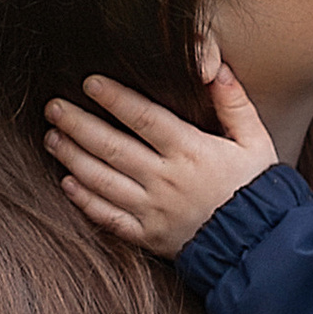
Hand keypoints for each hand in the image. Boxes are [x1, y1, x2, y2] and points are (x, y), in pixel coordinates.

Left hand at [44, 61, 279, 259]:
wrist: (260, 248)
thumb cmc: (257, 189)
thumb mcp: (255, 141)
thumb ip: (233, 103)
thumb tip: (213, 66)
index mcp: (191, 151)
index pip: (144, 117)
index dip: (114, 98)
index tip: (90, 83)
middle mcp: (166, 180)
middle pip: (112, 147)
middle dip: (78, 124)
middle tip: (53, 107)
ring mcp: (153, 211)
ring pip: (102, 180)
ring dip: (72, 157)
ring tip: (52, 138)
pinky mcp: (148, 237)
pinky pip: (108, 218)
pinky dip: (85, 200)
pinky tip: (67, 183)